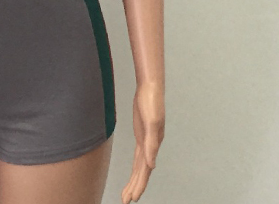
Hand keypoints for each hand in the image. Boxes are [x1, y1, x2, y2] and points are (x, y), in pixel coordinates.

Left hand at [121, 81, 164, 202]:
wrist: (150, 87)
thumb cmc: (152, 102)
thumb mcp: (152, 122)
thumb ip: (152, 144)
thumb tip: (151, 165)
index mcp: (152, 144)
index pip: (144, 171)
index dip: (139, 185)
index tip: (132, 198)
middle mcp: (150, 145)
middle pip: (142, 171)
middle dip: (135, 187)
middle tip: (126, 200)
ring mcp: (146, 140)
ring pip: (140, 165)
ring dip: (135, 179)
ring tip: (128, 192)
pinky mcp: (142, 133)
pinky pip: (139, 154)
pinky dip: (137, 165)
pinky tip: (136, 171)